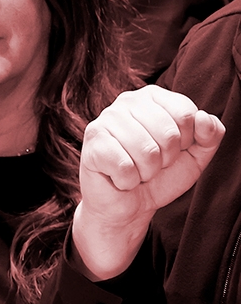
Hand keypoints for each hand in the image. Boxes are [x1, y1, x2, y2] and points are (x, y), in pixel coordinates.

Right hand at [74, 86, 224, 277]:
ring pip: (147, 151)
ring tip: (136, 172)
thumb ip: (211, 135)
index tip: (173, 151)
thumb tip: (203, 118)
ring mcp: (105, 121)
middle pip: (168, 133)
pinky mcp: (92, 143)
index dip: (187, 141)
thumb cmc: (160, 177)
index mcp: (153, 97)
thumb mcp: (195, 156)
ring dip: (147, 172)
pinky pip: (124, 167)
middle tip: (152, 164)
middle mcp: (127, 102)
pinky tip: (119, 178)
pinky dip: (128, 181)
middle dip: (166, 160)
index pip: (186, 113)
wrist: (129, 206)